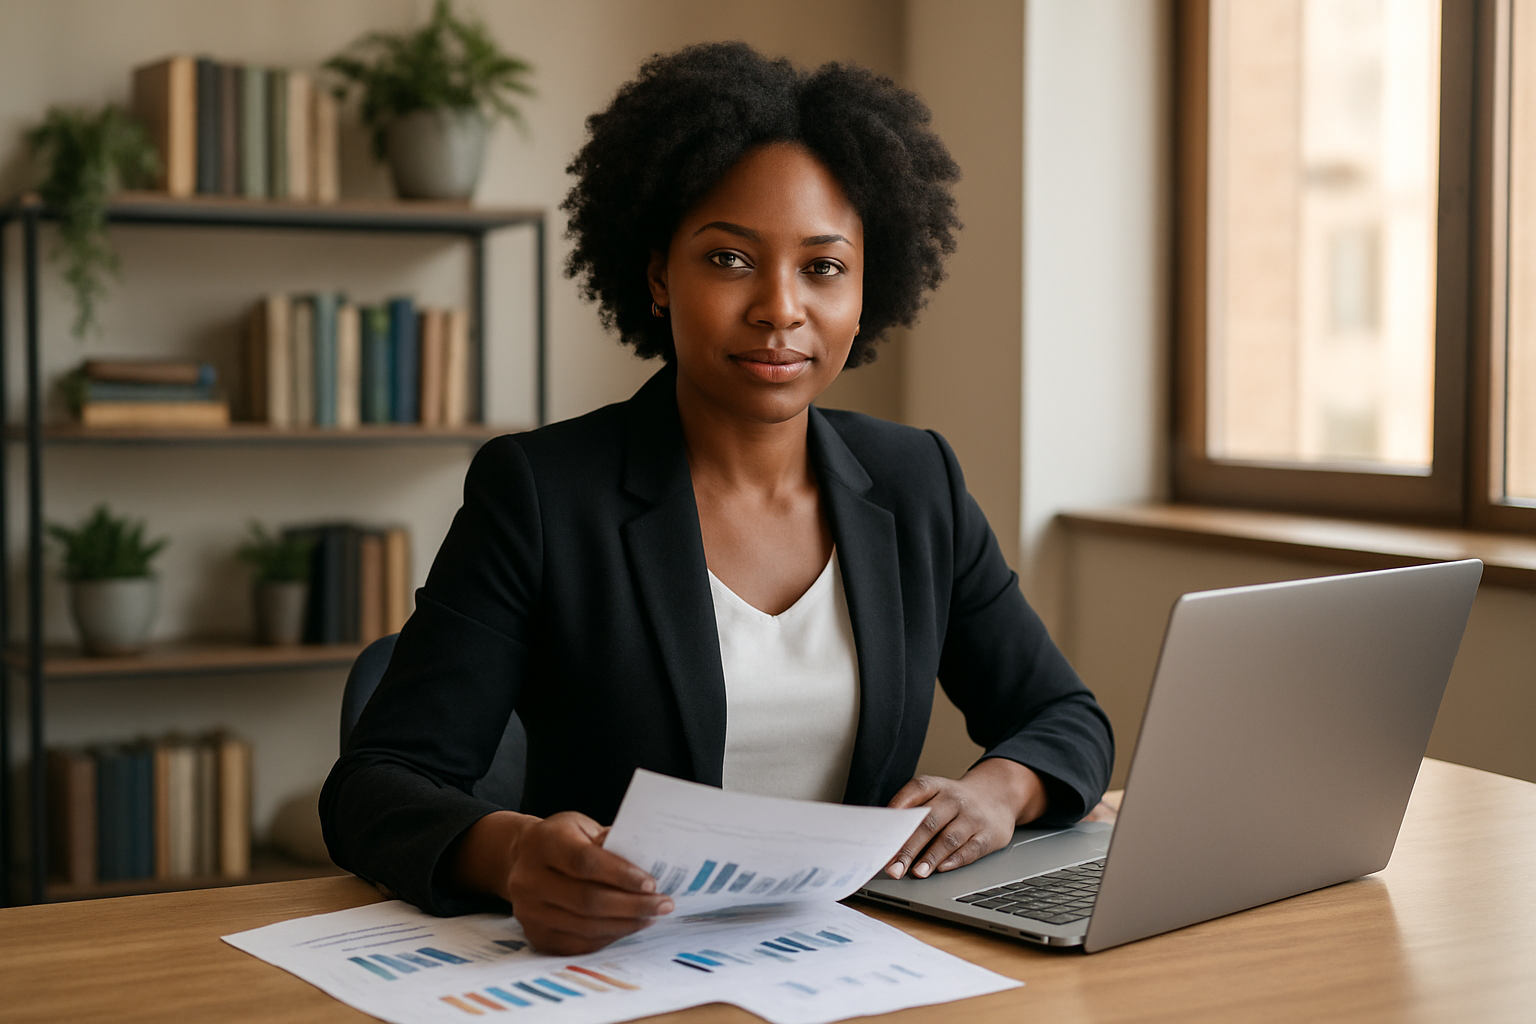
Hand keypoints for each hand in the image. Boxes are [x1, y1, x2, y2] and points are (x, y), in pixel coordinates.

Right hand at [452, 810, 673, 954]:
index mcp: (544, 842)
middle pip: (587, 900)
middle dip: (632, 905)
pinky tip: (628, 926)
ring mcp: (528, 911)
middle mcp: (529, 878)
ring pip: (585, 926)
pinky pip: (578, 944)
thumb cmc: (562, 839)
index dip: (621, 875)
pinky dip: (609, 937)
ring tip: (651, 916)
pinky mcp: (535, 934)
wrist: (521, 859)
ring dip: (625, 924)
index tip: (651, 883)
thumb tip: (649, 860)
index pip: (585, 862)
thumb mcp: (582, 826)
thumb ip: (610, 841)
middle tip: (663, 904)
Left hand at [883, 759, 1047, 879]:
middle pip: (928, 823)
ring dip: (931, 857)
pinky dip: (956, 860)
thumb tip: (886, 835)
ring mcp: (973, 817)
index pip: (916, 791)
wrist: (998, 794)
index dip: (898, 808)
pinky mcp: (989, 834)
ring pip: (949, 838)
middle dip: (908, 847)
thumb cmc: (955, 801)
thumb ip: (913, 809)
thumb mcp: (935, 794)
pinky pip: (972, 849)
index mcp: (937, 786)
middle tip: (894, 867)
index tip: (884, 831)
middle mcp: (955, 799)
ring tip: (916, 872)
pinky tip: (942, 868)